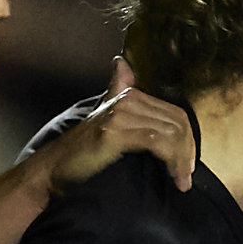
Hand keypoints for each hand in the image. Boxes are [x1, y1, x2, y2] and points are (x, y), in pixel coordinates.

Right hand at [40, 58, 193, 192]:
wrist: (54, 165)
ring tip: (181, 181)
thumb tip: (121, 62)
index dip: (188, 139)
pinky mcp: (115, 133)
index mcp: (129, 94)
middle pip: (176, 122)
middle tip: (186, 176)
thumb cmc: (82, 148)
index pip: (174, 113)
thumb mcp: (103, 115)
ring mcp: (120, 115)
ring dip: (181, 159)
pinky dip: (170, 160)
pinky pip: (155, 141)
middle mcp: (127, 99)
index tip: (188, 163)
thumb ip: (116, 90)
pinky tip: (172, 176)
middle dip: (188, 151)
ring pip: (170, 132)